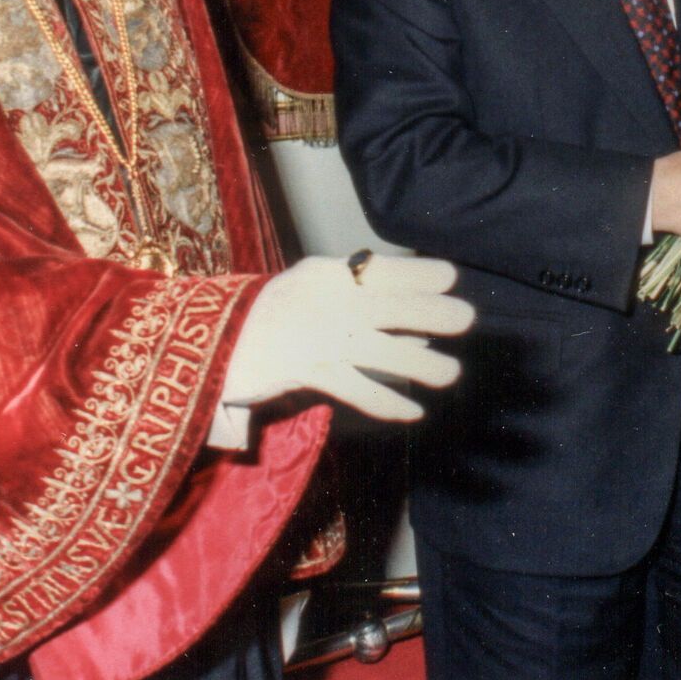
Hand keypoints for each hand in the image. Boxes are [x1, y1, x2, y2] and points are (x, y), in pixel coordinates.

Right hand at [219, 254, 474, 425]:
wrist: (214, 345)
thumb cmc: (272, 313)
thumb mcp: (310, 286)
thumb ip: (353, 292)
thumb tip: (411, 309)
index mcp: (326, 274)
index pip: (380, 269)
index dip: (417, 273)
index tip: (451, 276)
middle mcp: (326, 304)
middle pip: (389, 307)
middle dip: (431, 312)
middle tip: (466, 318)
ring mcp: (319, 341)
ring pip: (382, 352)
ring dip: (421, 364)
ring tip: (451, 373)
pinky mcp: (309, 375)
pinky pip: (358, 391)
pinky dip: (388, 402)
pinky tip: (413, 410)